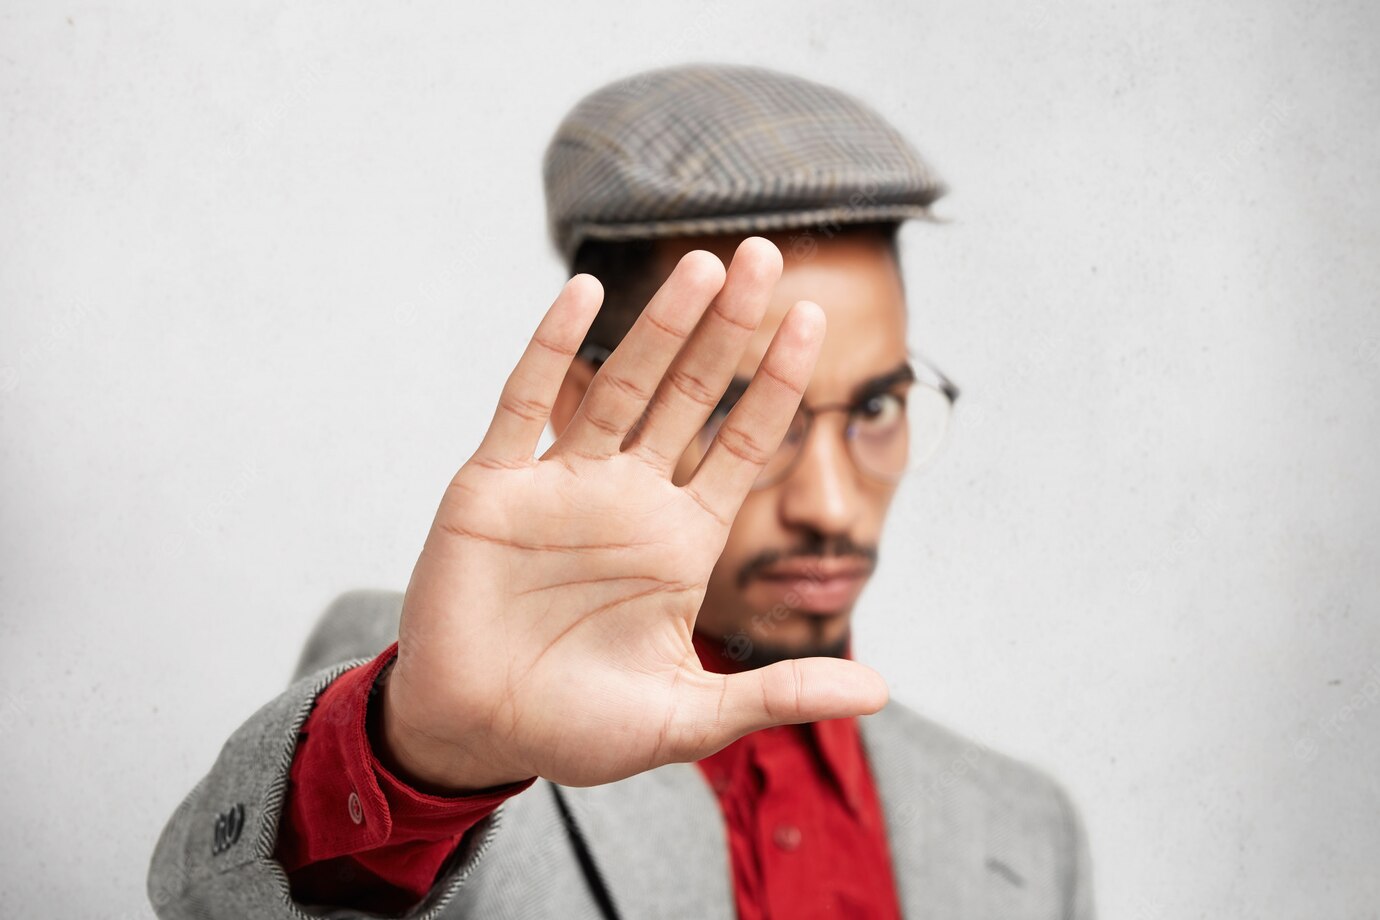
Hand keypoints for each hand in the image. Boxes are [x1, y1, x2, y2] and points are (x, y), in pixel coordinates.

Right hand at [381, 238, 888, 791]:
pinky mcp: (494, 487)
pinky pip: (526, 403)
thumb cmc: (578, 728)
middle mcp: (629, 499)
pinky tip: (583, 295)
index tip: (813, 320)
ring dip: (660, 326)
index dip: (777, 383)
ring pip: (620, 386)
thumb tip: (880, 692)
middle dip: (729, 329)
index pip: (743, 444)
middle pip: (691, 395)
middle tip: (767, 256)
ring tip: (703, 266)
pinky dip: (551, 349)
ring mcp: (561, 485)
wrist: (473, 734)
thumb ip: (777, 694)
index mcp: (680, 541)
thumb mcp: (688, 719)